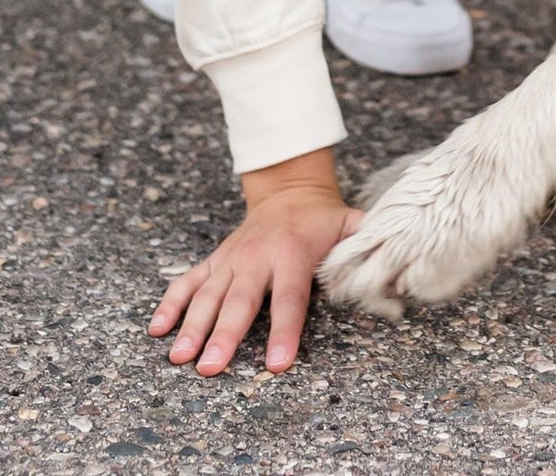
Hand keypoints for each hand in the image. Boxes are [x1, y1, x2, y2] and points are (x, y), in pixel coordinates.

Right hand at [149, 148, 360, 375]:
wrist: (289, 187)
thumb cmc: (323, 218)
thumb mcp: (351, 226)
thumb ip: (368, 248)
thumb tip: (399, 272)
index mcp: (292, 254)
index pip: (290, 299)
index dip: (285, 332)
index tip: (279, 363)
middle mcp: (257, 257)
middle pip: (239, 302)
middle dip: (224, 336)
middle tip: (210, 368)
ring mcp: (232, 259)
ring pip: (207, 295)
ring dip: (192, 327)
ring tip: (180, 357)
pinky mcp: (214, 260)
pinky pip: (187, 281)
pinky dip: (170, 303)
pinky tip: (157, 329)